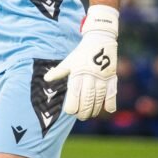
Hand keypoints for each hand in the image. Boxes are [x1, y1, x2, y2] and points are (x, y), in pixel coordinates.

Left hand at [44, 5, 118, 119]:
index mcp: (77, 74)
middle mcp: (90, 78)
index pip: (74, 96)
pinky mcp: (112, 78)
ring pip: (98, 101)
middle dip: (83, 112)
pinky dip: (110, 104)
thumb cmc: (82, 53)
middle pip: (87, 101)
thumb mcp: (69, 61)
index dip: (72, 107)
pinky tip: (106, 109)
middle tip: (80, 116)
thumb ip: (58, 72)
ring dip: (94, 111)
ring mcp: (102, 79)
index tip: (70, 111)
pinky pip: (112, 95)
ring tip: (90, 114)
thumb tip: (46, 79)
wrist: (100, 40)